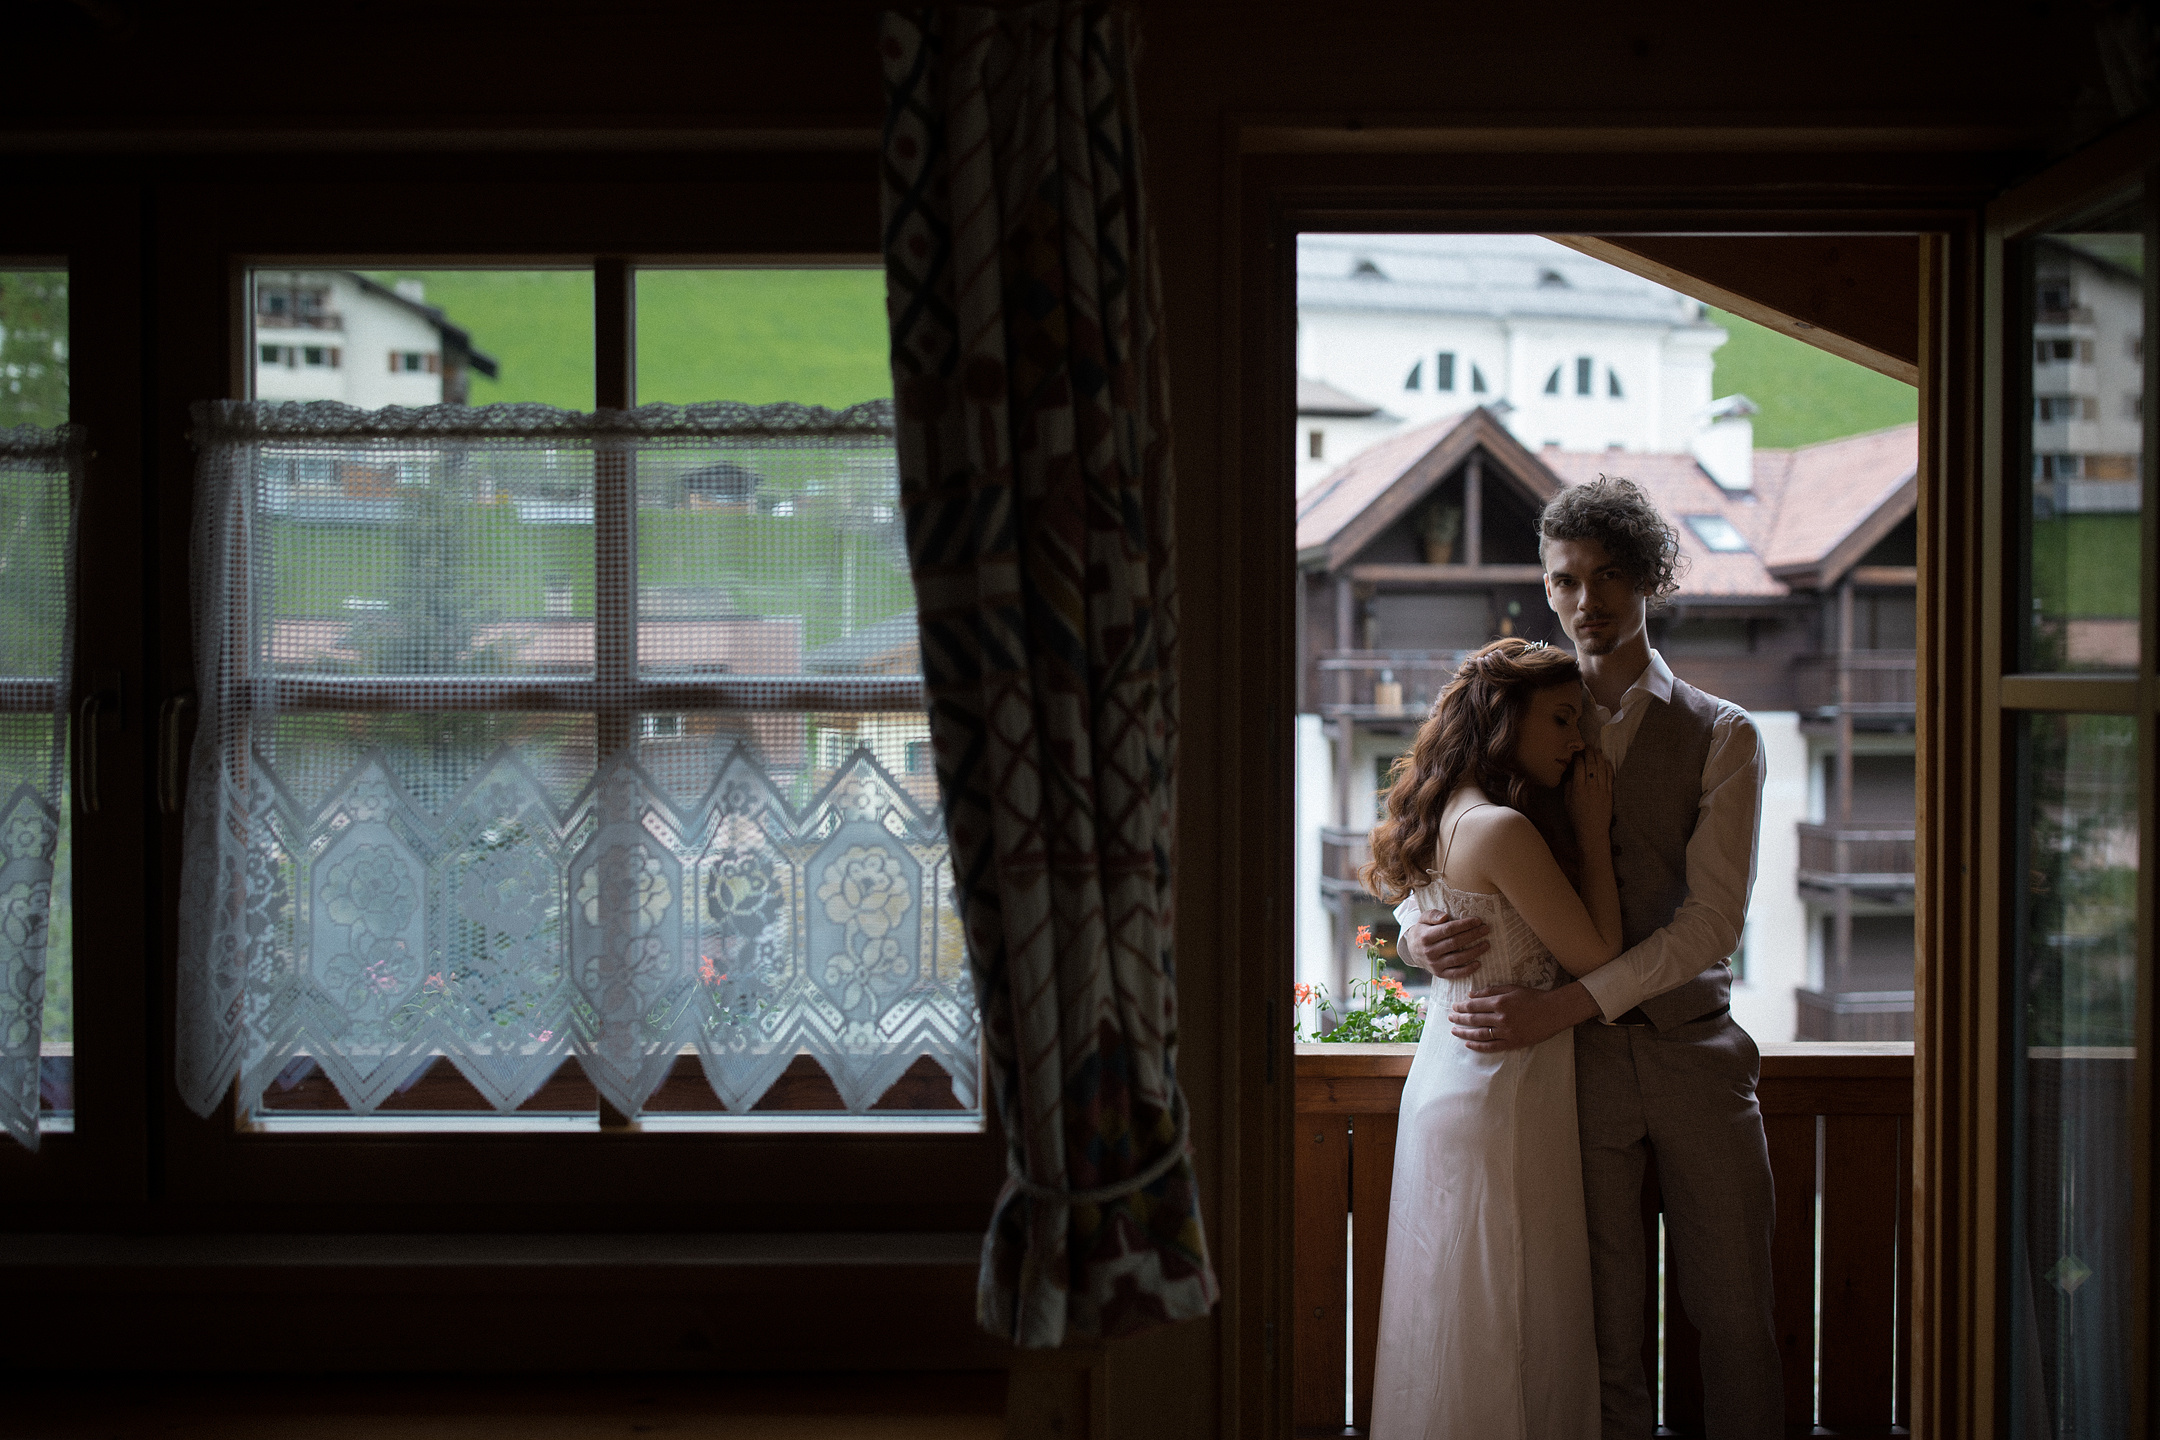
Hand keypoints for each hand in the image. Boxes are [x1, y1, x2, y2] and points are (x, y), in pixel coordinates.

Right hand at [1399, 908, 1490, 980]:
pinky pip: (1455, 973)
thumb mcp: (1423, 919)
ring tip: (1486, 944)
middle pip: (1455, 942)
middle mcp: (1429, 951)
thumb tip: (1445, 917)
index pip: (1448, 929)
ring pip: (1458, 958)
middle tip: (1486, 929)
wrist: (1412, 951)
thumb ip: (1433, 915)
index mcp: (1426, 936)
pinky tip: (1478, 963)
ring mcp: (1434, 964)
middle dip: (1473, 935)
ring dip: (1474, 951)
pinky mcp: (1439, 974)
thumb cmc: (1423, 931)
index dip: (1464, 925)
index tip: (1478, 921)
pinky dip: (1468, 970)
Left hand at [1449, 982, 1599, 1051]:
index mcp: (1500, 1002)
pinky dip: (1478, 1046)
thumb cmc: (1533, 997)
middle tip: (1450, 1018)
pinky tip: (1468, 1044)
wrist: (1554, 1011)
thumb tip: (1471, 994)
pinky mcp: (1512, 1043)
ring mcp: (1506, 1032)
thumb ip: (1490, 991)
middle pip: (1474, 1019)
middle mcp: (1501, 1018)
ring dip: (1464, 1033)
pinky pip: (1491, 1047)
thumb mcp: (1512, 988)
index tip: (1454, 1007)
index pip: (1474, 1005)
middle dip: (1459, 1019)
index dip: (1462, 1006)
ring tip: (1454, 1031)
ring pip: (1479, 1034)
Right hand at [1565, 746, 1612, 836]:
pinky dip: (1608, 766)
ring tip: (1596, 750)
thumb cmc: (1577, 817)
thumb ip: (1568, 786)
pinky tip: (1605, 761)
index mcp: (1578, 788)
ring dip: (1599, 756)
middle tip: (1586, 746)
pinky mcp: (1610, 793)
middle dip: (1588, 752)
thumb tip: (1570, 773)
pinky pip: (1610, 776)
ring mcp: (1602, 789)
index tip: (1576, 752)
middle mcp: (1590, 787)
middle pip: (1591, 764)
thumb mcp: (1567, 801)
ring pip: (1601, 768)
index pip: (1578, 766)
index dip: (1577, 757)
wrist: (1592, 831)